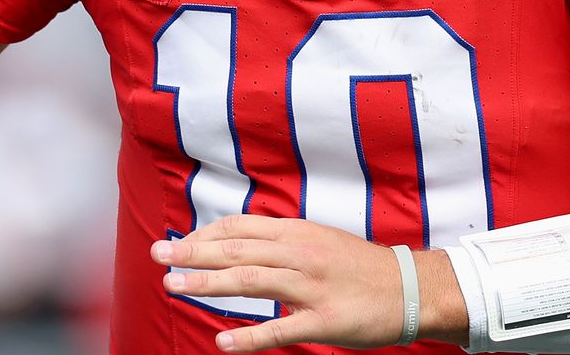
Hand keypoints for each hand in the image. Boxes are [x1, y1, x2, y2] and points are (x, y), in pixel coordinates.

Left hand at [151, 215, 456, 350]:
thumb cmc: (359, 268)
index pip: (241, 227)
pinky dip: (249, 337)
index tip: (177, 243)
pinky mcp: (324, 321)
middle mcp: (301, 254)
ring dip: (208, 283)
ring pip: (251, 282)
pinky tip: (222, 342)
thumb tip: (236, 240)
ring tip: (175, 286)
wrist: (411, 289)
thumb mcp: (319, 240)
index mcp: (298, 232)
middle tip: (158, 256)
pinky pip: (281, 331)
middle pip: (237, 250)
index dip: (204, 234)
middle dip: (193, 252)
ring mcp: (312, 287)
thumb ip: (280, 239)